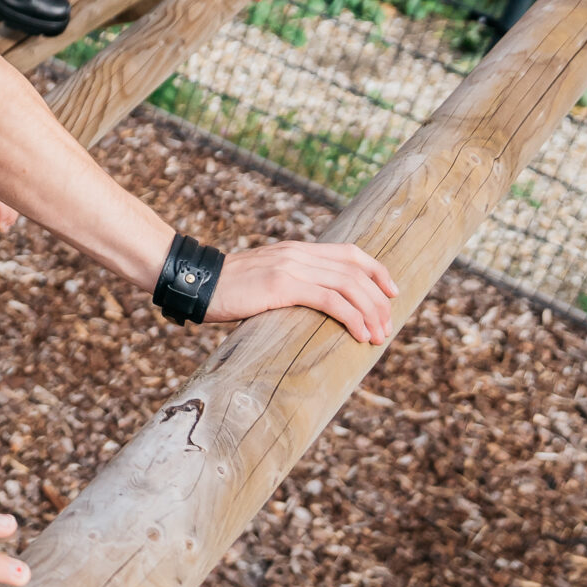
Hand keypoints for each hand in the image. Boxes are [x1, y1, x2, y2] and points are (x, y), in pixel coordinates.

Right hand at [207, 240, 399, 344]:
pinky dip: (352, 318)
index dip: (377, 271)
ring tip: (378, 336)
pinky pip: (330, 301)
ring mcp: (291, 268)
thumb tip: (308, 307)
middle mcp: (299, 254)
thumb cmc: (225, 290)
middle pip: (355, 271)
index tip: (391, 292)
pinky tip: (359, 335)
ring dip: (370, 312)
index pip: (350, 253)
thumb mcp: (263, 279)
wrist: (195, 283)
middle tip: (387, 326)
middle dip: (379, 301)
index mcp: (297, 250)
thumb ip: (287, 283)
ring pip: (348, 286)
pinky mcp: (282, 286)